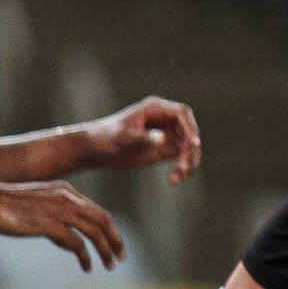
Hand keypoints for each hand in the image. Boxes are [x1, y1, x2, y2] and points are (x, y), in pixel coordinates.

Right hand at [0, 178, 124, 271]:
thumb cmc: (6, 203)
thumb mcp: (38, 202)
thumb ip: (55, 212)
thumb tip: (67, 236)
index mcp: (66, 191)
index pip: (96, 209)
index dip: (108, 227)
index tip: (113, 241)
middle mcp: (68, 198)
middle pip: (102, 219)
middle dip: (114, 238)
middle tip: (121, 256)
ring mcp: (60, 211)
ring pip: (94, 231)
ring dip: (105, 249)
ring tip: (110, 265)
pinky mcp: (49, 226)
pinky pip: (76, 244)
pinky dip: (85, 257)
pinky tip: (87, 267)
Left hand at [85, 96, 201, 182]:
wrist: (94, 149)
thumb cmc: (106, 137)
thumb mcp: (123, 137)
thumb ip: (143, 137)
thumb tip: (163, 139)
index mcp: (156, 109)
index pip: (182, 114)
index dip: (191, 127)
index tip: (193, 144)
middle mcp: (165, 120)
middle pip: (189, 131)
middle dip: (190, 149)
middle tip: (183, 167)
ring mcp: (166, 134)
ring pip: (188, 146)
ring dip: (189, 161)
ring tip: (177, 177)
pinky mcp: (163, 149)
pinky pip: (181, 157)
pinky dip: (182, 168)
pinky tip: (175, 179)